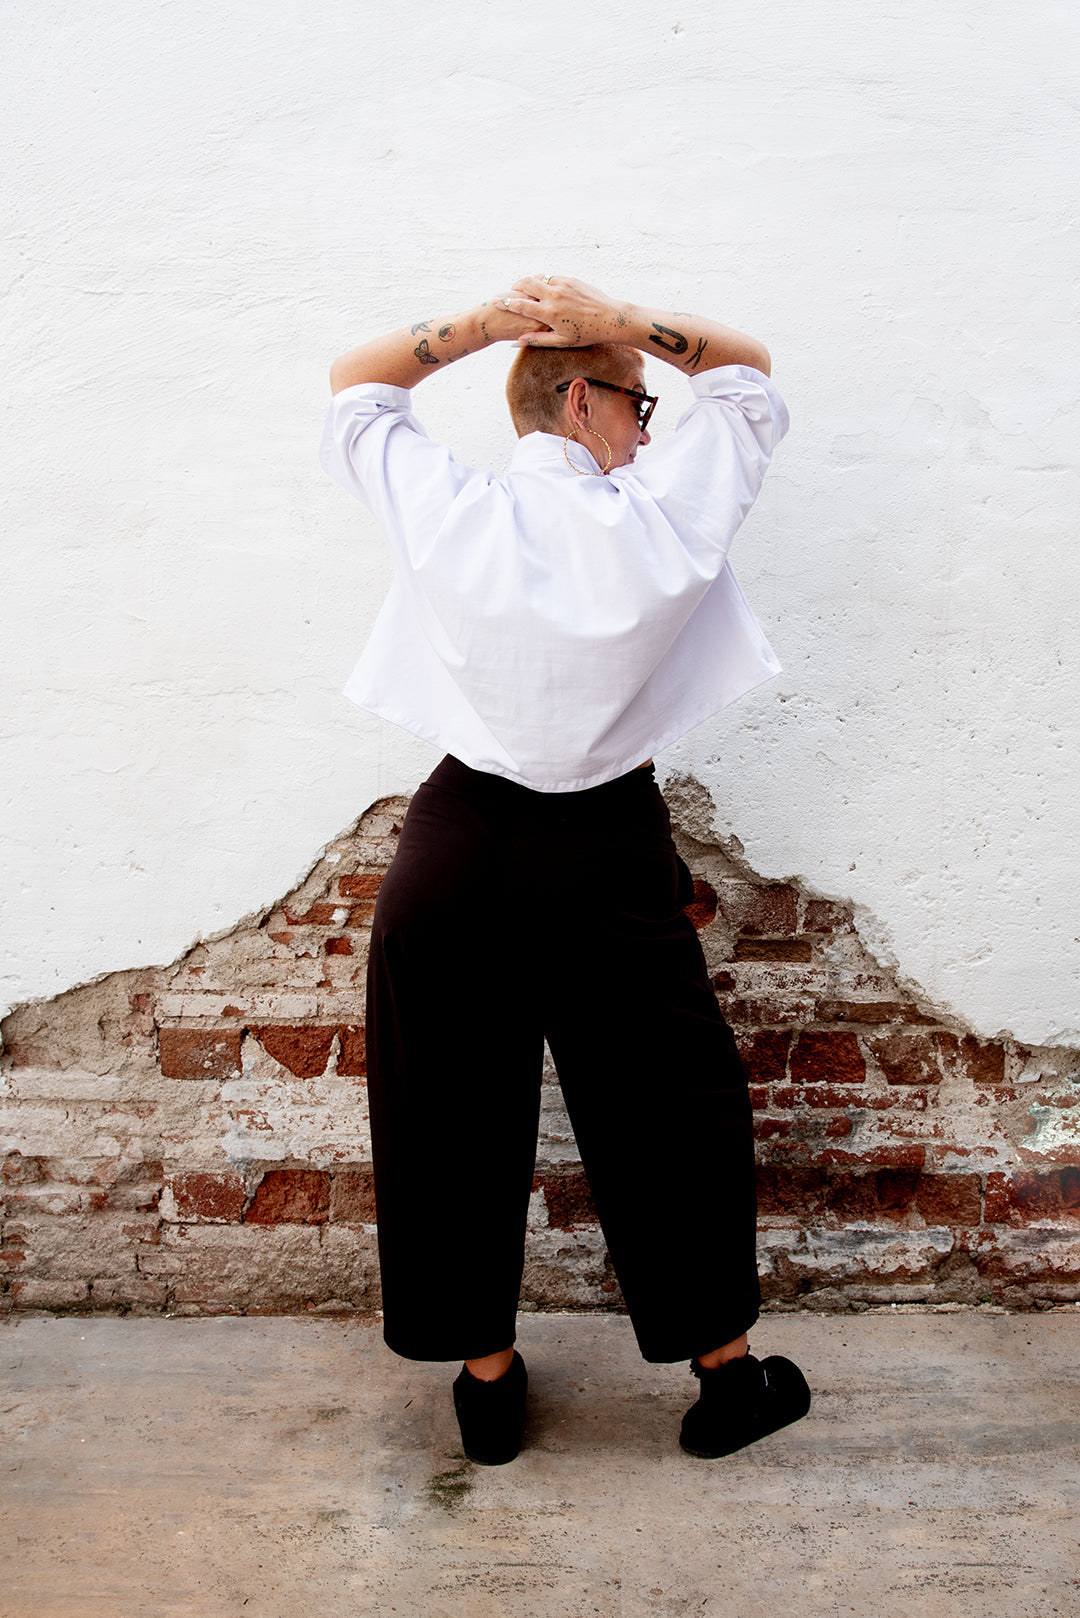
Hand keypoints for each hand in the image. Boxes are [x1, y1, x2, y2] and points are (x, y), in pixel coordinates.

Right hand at [496, 275, 632, 347]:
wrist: (610, 318)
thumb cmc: (586, 334)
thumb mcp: (561, 341)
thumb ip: (538, 340)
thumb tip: (518, 342)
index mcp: (550, 313)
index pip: (521, 304)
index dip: (505, 302)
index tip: (494, 301)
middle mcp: (555, 295)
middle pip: (526, 284)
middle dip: (515, 286)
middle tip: (510, 291)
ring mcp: (563, 284)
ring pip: (539, 277)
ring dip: (529, 281)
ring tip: (525, 288)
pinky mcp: (571, 279)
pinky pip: (552, 277)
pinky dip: (544, 280)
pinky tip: (544, 287)